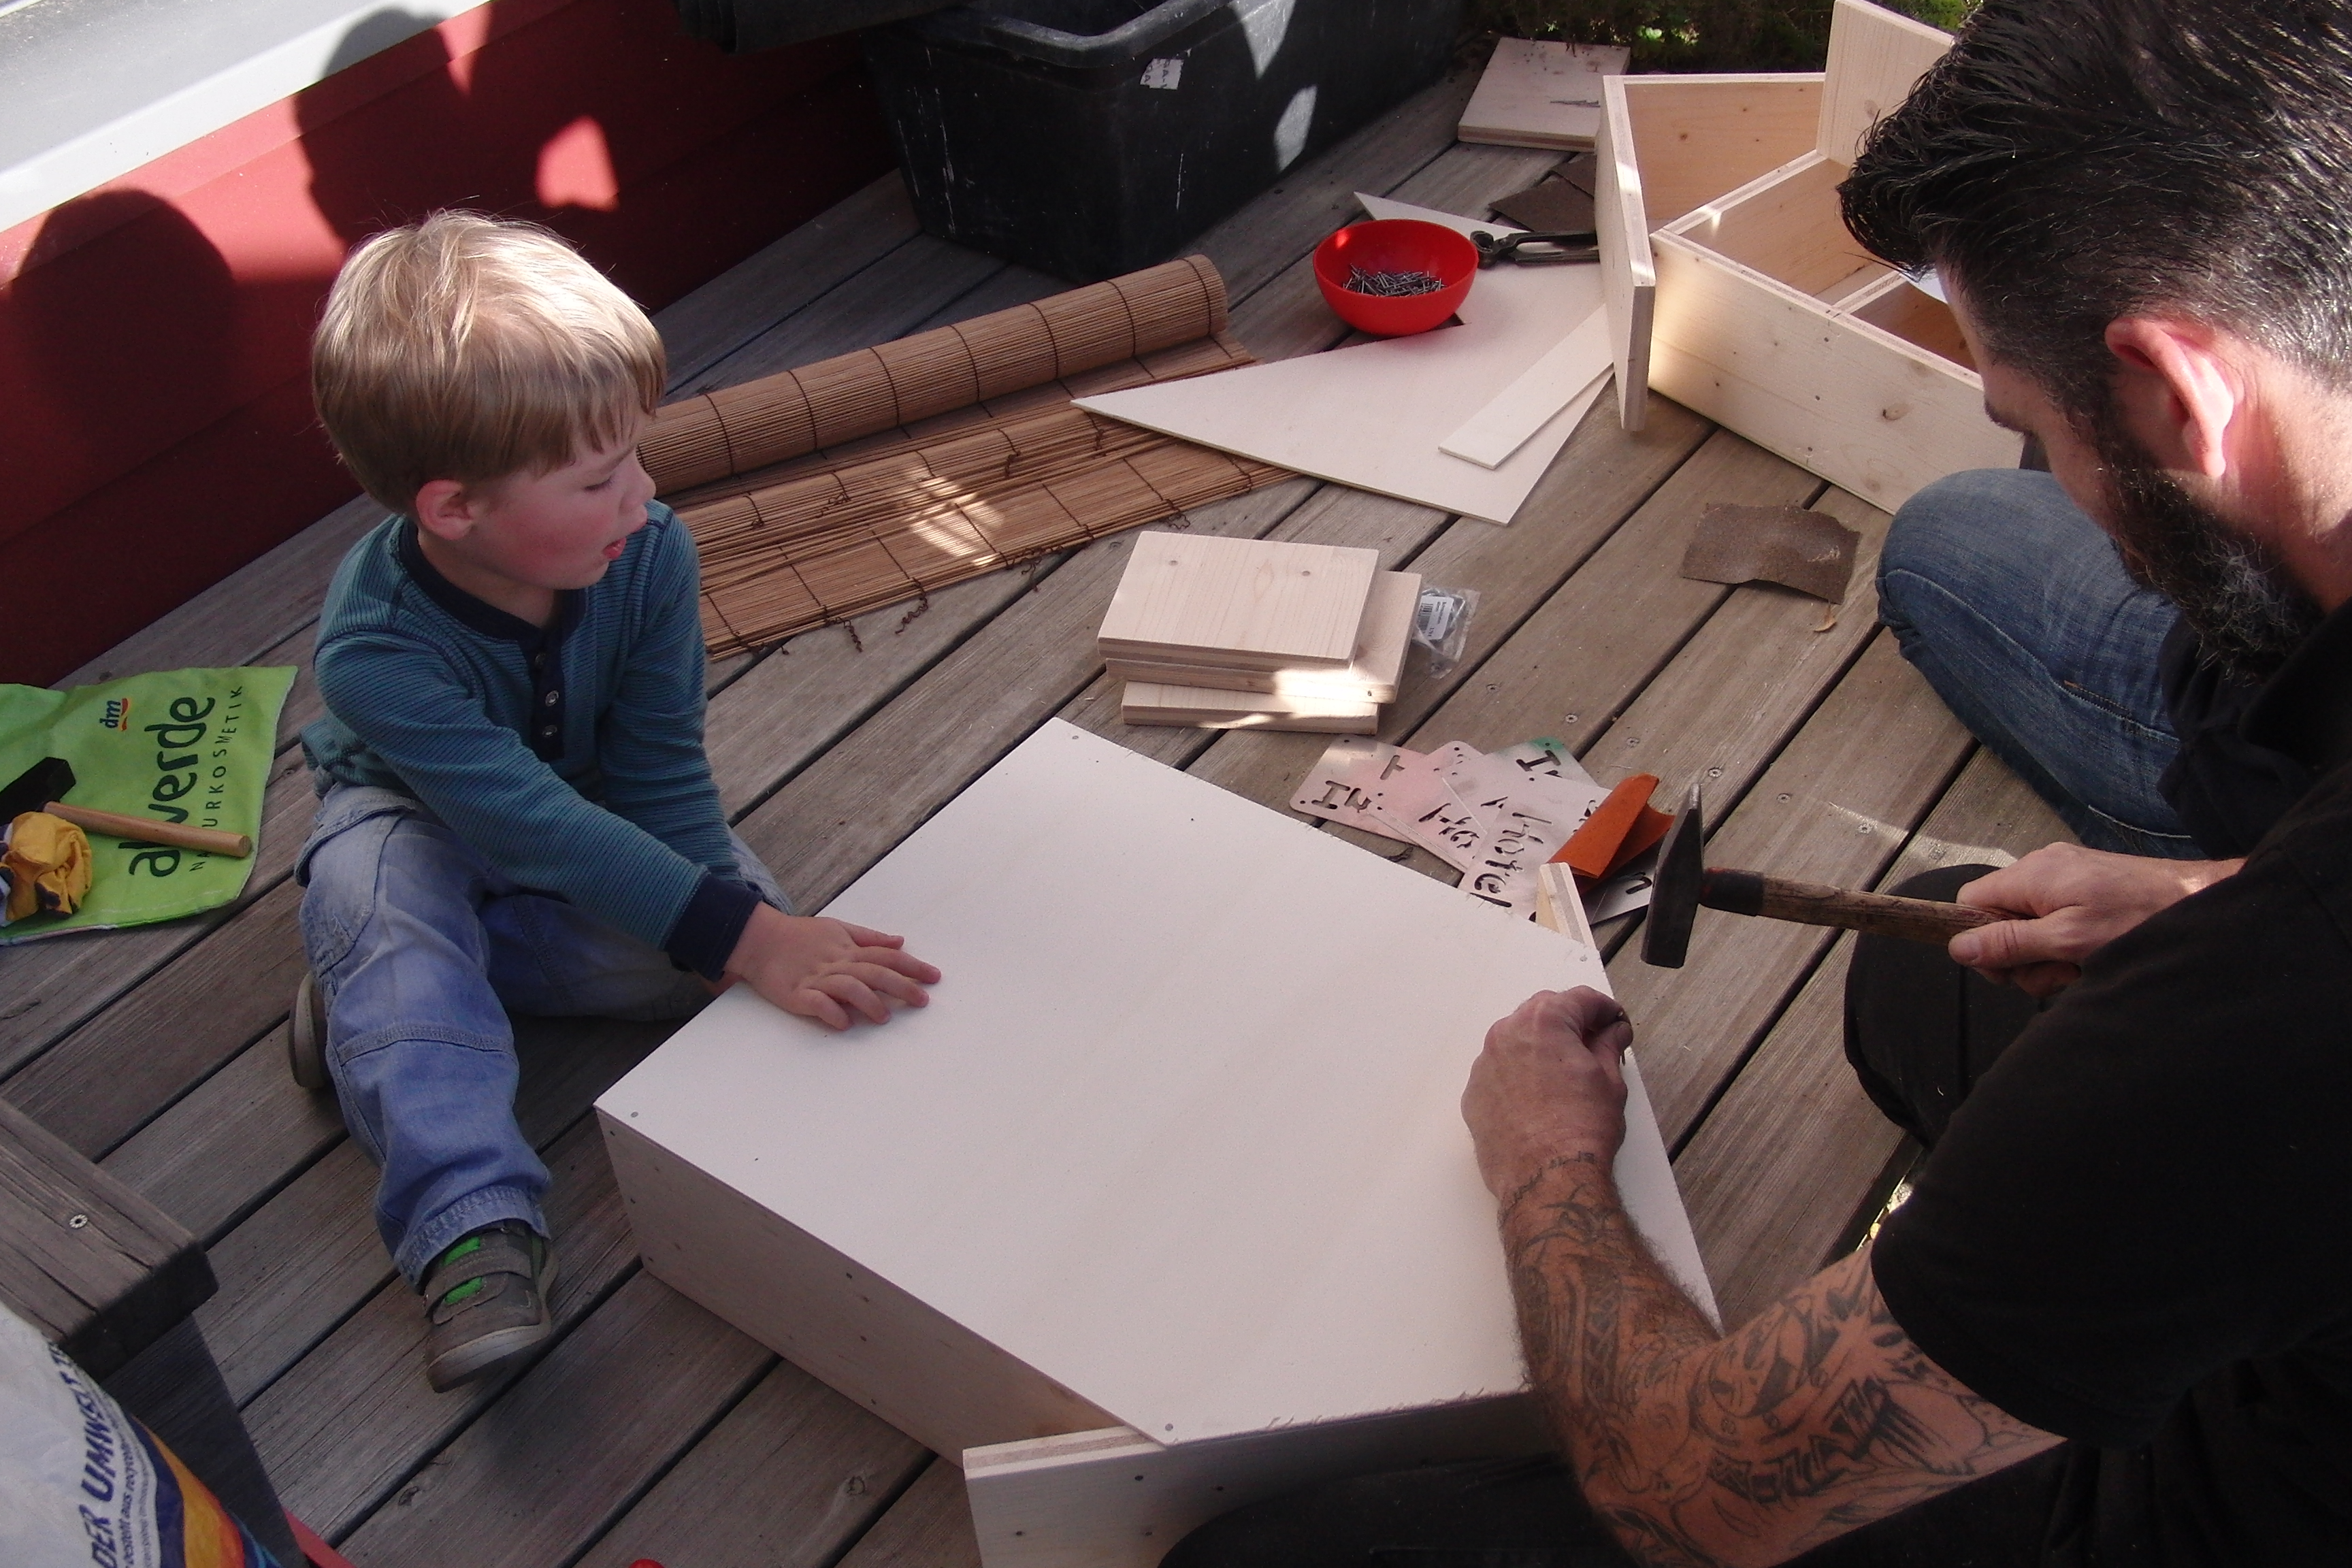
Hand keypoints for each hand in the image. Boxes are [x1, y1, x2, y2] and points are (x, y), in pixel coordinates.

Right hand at [724, 903, 940, 1029]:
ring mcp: (815, 979)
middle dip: (900, 985)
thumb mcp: (838, 928)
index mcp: (848, 949)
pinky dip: (831, 1012)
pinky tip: (845, 1023)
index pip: (886, 956)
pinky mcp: (796, 994)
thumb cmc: (801, 935)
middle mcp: (836, 963)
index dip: (911, 966)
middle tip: (922, 1000)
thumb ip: (869, 937)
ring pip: (847, 987)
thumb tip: (901, 941)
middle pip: (874, 972)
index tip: (934, 977)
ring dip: (868, 1001)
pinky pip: (816, 1003)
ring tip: (884, 1017)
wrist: (759, 939)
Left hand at [1462, 987, 1632, 1204]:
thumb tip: (1612, 1033)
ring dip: (1541, 1047)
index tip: (1613, 1022)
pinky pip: (1499, 1071)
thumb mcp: (1609, 1081)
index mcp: (1543, 1022)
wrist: (1546, 1178)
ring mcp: (1485, 1065)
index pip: (1579, 999)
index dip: (1604, 1010)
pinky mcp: (1474, 1094)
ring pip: (1516, 1041)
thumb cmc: (1579, 1132)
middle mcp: (1506, 1035)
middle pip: (1543, 1013)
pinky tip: (1539, 1096)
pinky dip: (1518, 1074)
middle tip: (1594, 1043)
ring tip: (1566, 1073)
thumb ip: (1608, 1046)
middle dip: (1570, 1022)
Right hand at [1950, 843, 2238, 996]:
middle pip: (2000, 919)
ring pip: (2030, 925)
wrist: (2203, 900)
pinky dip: (2070, 943)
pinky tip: (2096, 954)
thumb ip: (2010, 943)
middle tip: (2059, 972)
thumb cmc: (2140, 919)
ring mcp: (2068, 875)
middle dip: (2023, 956)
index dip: (1980, 940)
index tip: (2010, 967)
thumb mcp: (2068, 940)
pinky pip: (2058, 919)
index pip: (1970, 903)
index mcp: (2032, 874)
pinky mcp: (2089, 885)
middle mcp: (2044, 867)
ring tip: (2084, 965)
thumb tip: (1958, 947)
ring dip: (2050, 955)